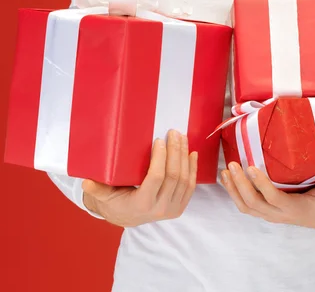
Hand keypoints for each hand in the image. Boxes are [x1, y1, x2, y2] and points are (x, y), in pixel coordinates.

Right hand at [81, 130, 197, 226]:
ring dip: (184, 156)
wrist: (128, 217)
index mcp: (142, 204)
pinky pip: (190, 186)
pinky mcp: (180, 206)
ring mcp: (172, 208)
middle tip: (173, 132)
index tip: (159, 140)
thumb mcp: (105, 196)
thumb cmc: (115, 202)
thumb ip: (97, 189)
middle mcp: (160, 208)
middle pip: (174, 176)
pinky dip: (193, 168)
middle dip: (175, 151)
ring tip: (181, 138)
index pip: (156, 177)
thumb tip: (85, 182)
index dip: (160, 158)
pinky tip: (192, 153)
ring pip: (184, 179)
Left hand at [221, 162, 314, 228]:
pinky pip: (246, 205)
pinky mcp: (266, 210)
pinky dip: (234, 193)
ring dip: (233, 190)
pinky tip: (228, 178)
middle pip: (254, 204)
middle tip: (232, 165)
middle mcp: (279, 214)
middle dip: (240, 185)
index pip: (274, 198)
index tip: (251, 167)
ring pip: (246, 207)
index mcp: (295, 209)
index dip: (262, 185)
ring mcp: (271, 214)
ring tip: (225, 172)